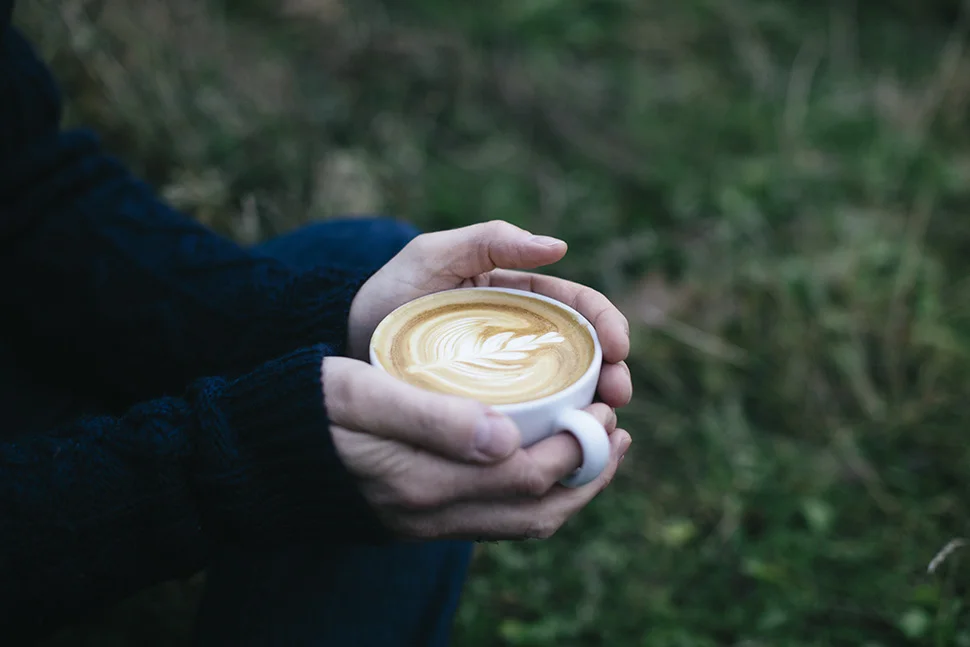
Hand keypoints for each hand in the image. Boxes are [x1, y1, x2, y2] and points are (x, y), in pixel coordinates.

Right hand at [323, 357, 630, 539]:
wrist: (250, 461)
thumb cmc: (302, 411)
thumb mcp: (360, 394)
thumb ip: (431, 417)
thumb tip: (509, 436)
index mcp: (425, 481)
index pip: (529, 476)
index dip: (578, 447)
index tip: (602, 408)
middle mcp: (432, 514)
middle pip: (537, 511)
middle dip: (588, 474)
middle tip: (616, 431)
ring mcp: (424, 524)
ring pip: (519, 524)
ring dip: (566, 492)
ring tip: (593, 451)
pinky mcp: (415, 522)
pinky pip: (493, 522)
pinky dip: (530, 498)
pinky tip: (534, 465)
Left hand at [348, 220, 631, 408]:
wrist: (343, 349)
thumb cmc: (388, 297)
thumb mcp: (431, 258)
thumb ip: (487, 241)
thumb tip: (558, 246)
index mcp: (518, 300)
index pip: (577, 307)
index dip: (606, 324)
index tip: (618, 348)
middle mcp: (521, 341)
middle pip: (583, 354)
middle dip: (612, 373)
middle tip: (617, 396)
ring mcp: (509, 381)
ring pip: (567, 393)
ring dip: (594, 408)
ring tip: (601, 425)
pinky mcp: (491, 415)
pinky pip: (536, 424)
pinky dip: (560, 436)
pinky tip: (569, 451)